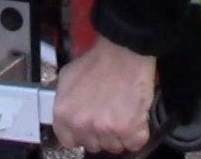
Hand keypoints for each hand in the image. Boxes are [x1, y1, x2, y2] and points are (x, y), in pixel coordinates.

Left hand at [53, 36, 156, 152]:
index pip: (68, 141)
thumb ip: (64, 102)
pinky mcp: (129, 130)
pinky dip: (137, 134)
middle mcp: (82, 124)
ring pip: (114, 146)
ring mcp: (106, 129)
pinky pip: (134, 144)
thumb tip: (67, 117)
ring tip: (120, 112)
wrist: (122, 54)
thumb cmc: (96, 63)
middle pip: (92, 145)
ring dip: (119, 135)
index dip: (79, 135)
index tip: (86, 130)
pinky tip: (133, 117)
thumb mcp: (66, 78)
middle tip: (106, 116)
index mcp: (64, 113)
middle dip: (99, 134)